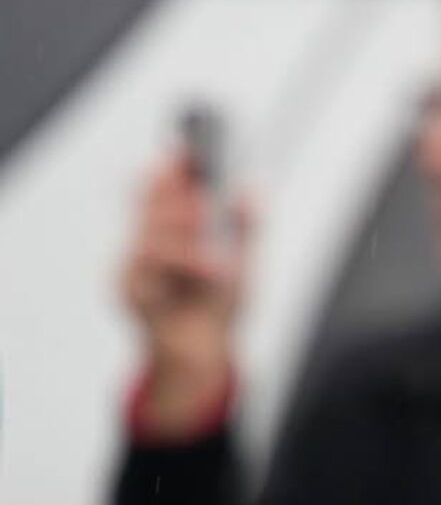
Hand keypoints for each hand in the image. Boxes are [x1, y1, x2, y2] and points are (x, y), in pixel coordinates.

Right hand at [121, 152, 249, 436]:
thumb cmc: (220, 306)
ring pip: (150, 236)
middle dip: (179, 201)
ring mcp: (134, 264)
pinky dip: (181, 272)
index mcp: (172, 229)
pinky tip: (206, 276)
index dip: (171, 167)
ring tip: (217, 260)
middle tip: (205, 202)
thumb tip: (250, 189)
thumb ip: (245, 225)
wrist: (204, 353)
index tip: (185, 152)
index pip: (161, 187)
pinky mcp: (127, 290)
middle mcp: (148, 241)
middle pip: (151, 205)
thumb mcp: (243, 261)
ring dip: (188, 244)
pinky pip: (148, 272)